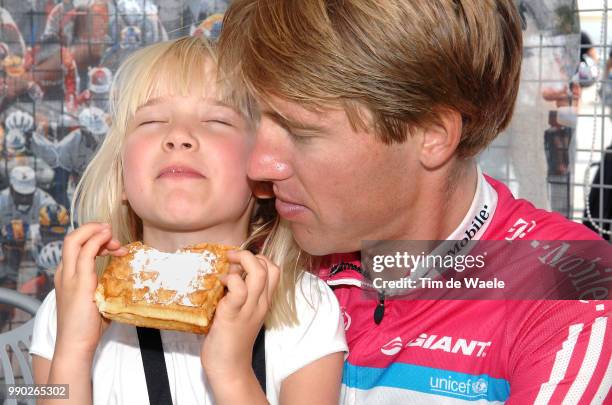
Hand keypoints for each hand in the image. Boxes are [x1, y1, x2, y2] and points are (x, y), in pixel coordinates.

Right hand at [53, 223, 126, 360]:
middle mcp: (65, 273)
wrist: (75, 345)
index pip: (76, 246)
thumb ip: (105, 286)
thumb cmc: (88, 326)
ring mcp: (69, 277)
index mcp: (67, 275)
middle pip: (72, 238)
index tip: (114, 244)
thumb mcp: (98, 299)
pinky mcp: (79, 283)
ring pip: (75, 240)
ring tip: (114, 238)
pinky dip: (98, 241)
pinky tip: (110, 241)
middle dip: (93, 229)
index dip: (95, 238)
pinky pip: (86, 253)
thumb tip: (124, 280)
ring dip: (97, 233)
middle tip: (113, 235)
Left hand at [201, 250, 279, 381]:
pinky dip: (229, 280)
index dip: (258, 258)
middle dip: (249, 255)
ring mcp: (249, 308)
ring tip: (226, 268)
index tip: (240, 262)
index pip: (274, 270)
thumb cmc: (231, 339)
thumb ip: (241, 294)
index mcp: (264, 301)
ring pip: (258, 273)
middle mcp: (260, 303)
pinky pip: (238, 289)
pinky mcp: (232, 314)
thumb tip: (229, 273)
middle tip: (231, 259)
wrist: (229, 368)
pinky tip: (220, 284)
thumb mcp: (242, 313)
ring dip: (241, 262)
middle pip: (269, 267)